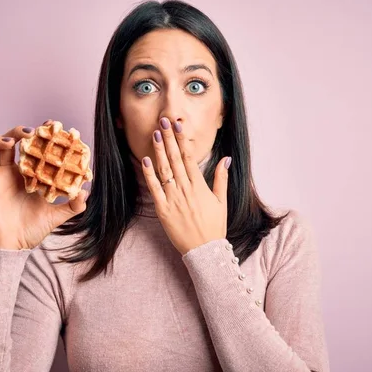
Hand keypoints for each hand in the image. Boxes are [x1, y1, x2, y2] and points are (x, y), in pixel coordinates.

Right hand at [0, 120, 88, 250]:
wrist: (16, 247)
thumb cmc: (34, 230)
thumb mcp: (58, 216)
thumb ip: (73, 206)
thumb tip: (86, 192)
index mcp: (27, 175)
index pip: (31, 148)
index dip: (38, 135)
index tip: (49, 124)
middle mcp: (10, 173)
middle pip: (9, 144)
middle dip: (17, 133)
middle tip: (30, 132)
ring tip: (10, 142)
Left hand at [140, 117, 230, 254]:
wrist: (205, 250)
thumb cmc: (214, 226)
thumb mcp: (221, 201)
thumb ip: (221, 179)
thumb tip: (226, 159)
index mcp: (199, 186)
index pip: (190, 157)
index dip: (183, 140)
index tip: (178, 126)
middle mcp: (186, 189)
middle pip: (175, 159)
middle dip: (169, 139)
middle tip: (163, 122)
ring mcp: (173, 199)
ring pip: (164, 170)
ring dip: (159, 151)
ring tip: (155, 134)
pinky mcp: (163, 209)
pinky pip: (154, 189)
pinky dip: (149, 174)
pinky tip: (146, 160)